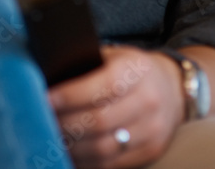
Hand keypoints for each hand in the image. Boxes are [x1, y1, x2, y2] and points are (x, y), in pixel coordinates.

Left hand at [48, 46, 183, 168]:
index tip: (45, 98)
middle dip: (65, 123)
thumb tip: (49, 77)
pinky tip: (69, 153)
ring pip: (104, 147)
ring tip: (50, 138)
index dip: (72, 95)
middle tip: (42, 120)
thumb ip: (86, 63)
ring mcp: (153, 130)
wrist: (173, 89)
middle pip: (100, 121)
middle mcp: (149, 101)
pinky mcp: (152, 152)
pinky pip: (113, 164)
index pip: (103, 86)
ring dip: (72, 147)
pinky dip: (87, 162)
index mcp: (136, 70)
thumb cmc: (129, 69)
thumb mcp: (113, 55)